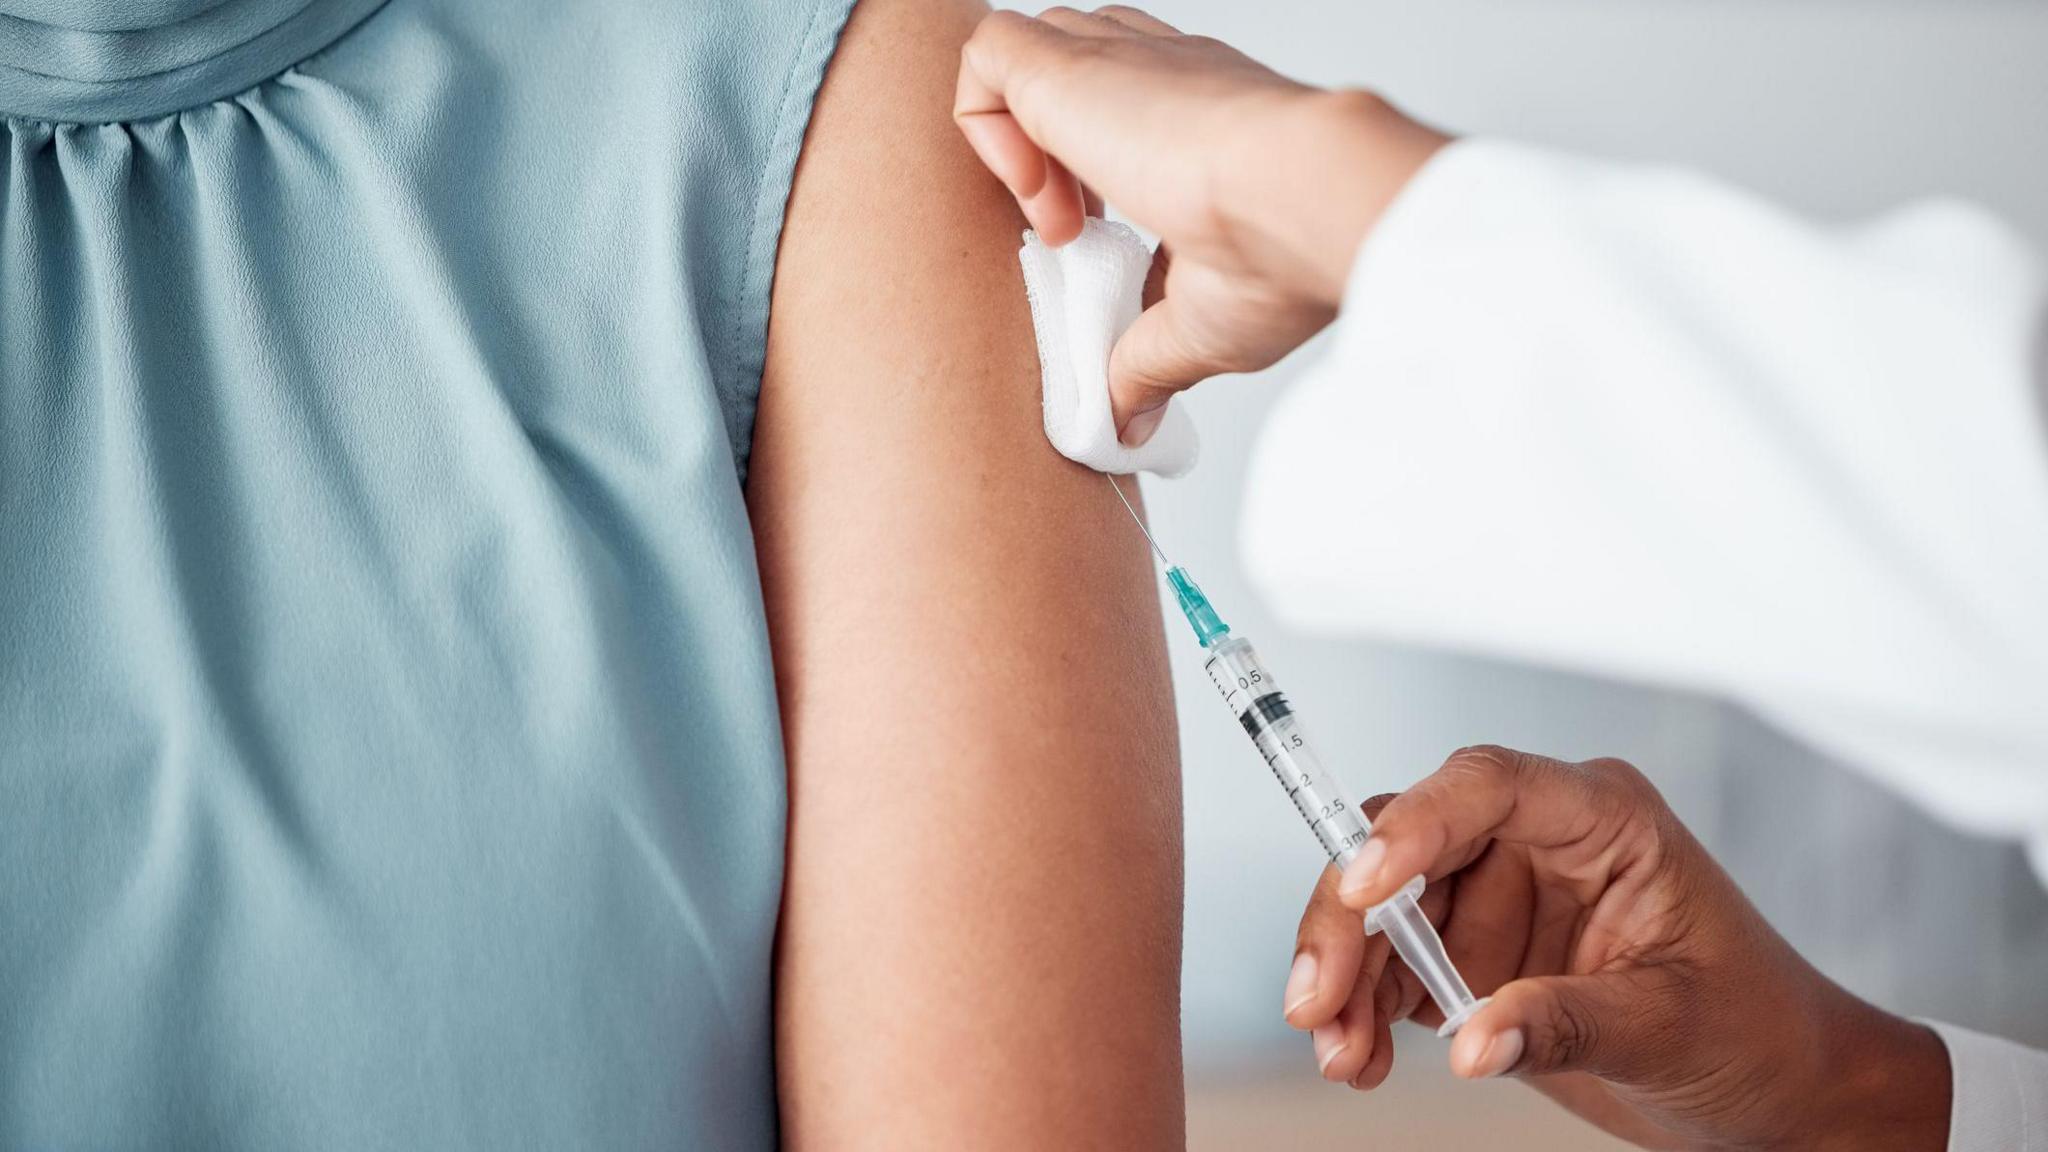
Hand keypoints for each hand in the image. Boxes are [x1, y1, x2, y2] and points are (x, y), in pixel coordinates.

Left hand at [954, 6, 1446, 441]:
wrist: (1308, 199)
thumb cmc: (1286, 254)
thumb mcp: (1202, 325)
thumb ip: (1149, 362)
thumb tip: (1129, 423)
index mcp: (1201, 118)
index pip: (1123, 107)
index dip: (1087, 172)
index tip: (1099, 240)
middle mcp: (1158, 73)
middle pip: (1067, 70)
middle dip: (1045, 151)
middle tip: (1073, 233)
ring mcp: (1115, 59)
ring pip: (1023, 57)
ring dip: (1014, 143)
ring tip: (1057, 222)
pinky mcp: (1067, 63)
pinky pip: (985, 56)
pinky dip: (983, 126)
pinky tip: (1033, 197)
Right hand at [1286, 746, 1950, 1151]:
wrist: (1777, 1094)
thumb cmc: (1758, 1033)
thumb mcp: (1670, 1027)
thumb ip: (1565, 1023)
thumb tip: (1471, 1041)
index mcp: (1600, 818)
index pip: (1486, 787)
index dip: (1414, 827)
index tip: (1361, 887)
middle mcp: (1536, 841)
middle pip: (1408, 847)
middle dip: (1349, 922)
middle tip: (1317, 997)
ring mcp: (1500, 896)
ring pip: (1383, 910)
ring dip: (1346, 978)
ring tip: (1339, 1051)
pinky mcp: (1475, 954)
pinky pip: (1393, 966)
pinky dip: (1364, 1010)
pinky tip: (1359, 1057)